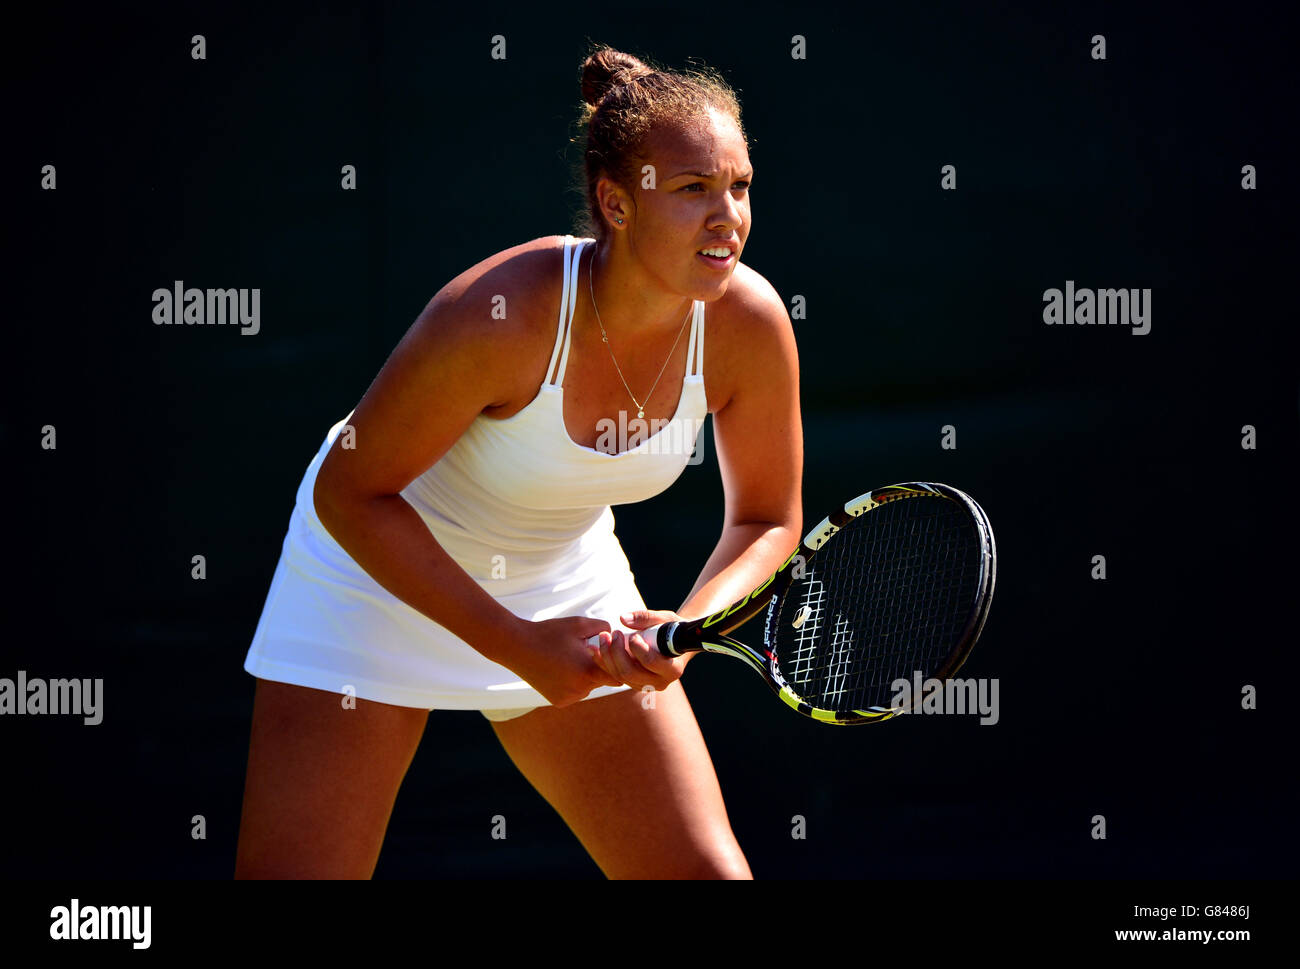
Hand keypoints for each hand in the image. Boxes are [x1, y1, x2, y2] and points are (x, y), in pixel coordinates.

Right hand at [500, 616, 623, 707]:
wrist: (517, 646)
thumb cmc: (550, 633)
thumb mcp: (580, 624)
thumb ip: (604, 628)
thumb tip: (616, 636)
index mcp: (587, 671)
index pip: (617, 675)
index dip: (618, 663)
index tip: (613, 653)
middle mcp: (580, 689)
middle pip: (603, 680)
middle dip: (599, 666)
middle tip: (585, 650)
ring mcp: (569, 698)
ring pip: (589, 686)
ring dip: (586, 675)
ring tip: (569, 658)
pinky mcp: (559, 702)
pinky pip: (575, 692)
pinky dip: (573, 682)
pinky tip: (560, 669)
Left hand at [588, 609, 688, 692]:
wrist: (673, 642)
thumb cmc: (672, 629)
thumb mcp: (665, 619)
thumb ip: (646, 618)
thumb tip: (623, 618)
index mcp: (672, 669)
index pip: (652, 663)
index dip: (639, 650)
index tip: (633, 636)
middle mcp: (659, 682)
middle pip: (631, 672)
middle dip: (617, 652)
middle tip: (614, 633)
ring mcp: (644, 685)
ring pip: (620, 676)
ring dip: (607, 656)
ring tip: (603, 636)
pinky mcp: (632, 683)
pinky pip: (613, 676)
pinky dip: (603, 662)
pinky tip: (594, 648)